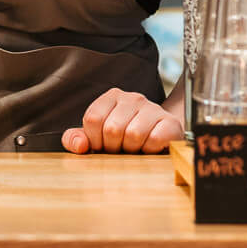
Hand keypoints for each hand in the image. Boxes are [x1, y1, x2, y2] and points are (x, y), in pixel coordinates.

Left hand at [63, 89, 182, 153]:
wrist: (159, 138)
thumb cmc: (123, 139)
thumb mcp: (96, 137)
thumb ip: (76, 139)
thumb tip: (79, 146)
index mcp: (112, 97)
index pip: (93, 119)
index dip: (95, 140)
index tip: (102, 145)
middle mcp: (133, 98)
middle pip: (112, 128)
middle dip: (113, 147)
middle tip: (121, 149)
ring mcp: (153, 108)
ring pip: (133, 134)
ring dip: (132, 150)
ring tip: (135, 148)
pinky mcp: (170, 122)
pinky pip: (154, 140)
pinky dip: (149, 150)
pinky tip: (150, 148)